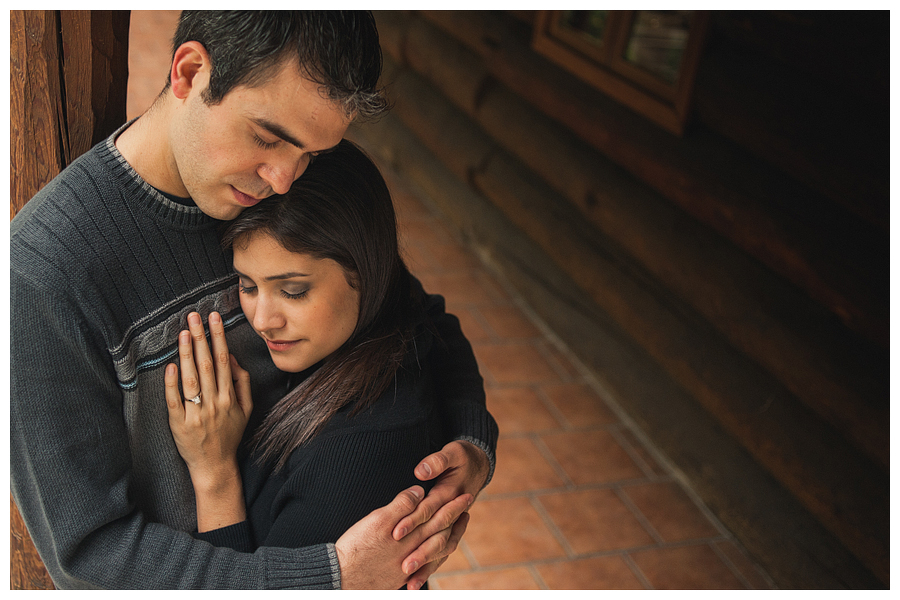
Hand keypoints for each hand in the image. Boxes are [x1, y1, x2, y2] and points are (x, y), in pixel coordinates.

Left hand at [164, 311, 252, 529]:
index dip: (218, 338)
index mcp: (229, 397)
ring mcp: (196, 414)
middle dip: (201, 338)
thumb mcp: (246, 409)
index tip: (214, 319)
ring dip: (187, 354)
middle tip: (194, 316)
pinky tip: (171, 366)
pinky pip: (175, 401)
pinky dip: (173, 383)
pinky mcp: (179, 424)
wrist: (215, 466)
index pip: (222, 361)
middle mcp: (214, 403)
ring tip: (184, 333)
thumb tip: (230, 357)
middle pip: (206, 365)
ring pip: (191, 379)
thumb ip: (241, 382)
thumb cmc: (230, 435)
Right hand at [335, 485, 472, 589]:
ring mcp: (409, 566)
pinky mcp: (400, 576)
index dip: (453, 505)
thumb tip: (420, 492)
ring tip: (456, 527)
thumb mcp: (377, 520)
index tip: (465, 495)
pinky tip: (434, 554)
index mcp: (410, 535)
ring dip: (449, 536)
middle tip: (467, 507)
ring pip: (436, 550)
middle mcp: (414, 552)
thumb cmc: (356, 547)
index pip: (439, 517)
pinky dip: (434, 557)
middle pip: (442, 533)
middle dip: (456, 519)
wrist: (341, 578)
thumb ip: (401, 506)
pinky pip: (426, 565)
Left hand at [391, 440, 489, 587]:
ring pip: (439, 549)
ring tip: (410, 582)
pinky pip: (440, 552)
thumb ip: (436, 462)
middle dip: (420, 552)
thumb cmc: (462, 457)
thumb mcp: (452, 453)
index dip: (413, 520)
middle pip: (435, 536)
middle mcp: (452, 513)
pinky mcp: (448, 530)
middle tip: (404, 565)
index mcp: (450, 494)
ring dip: (426, 566)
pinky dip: (429, 567)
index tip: (396, 531)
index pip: (429, 510)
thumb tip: (421, 471)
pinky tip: (414, 582)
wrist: (480, 464)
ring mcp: (451, 524)